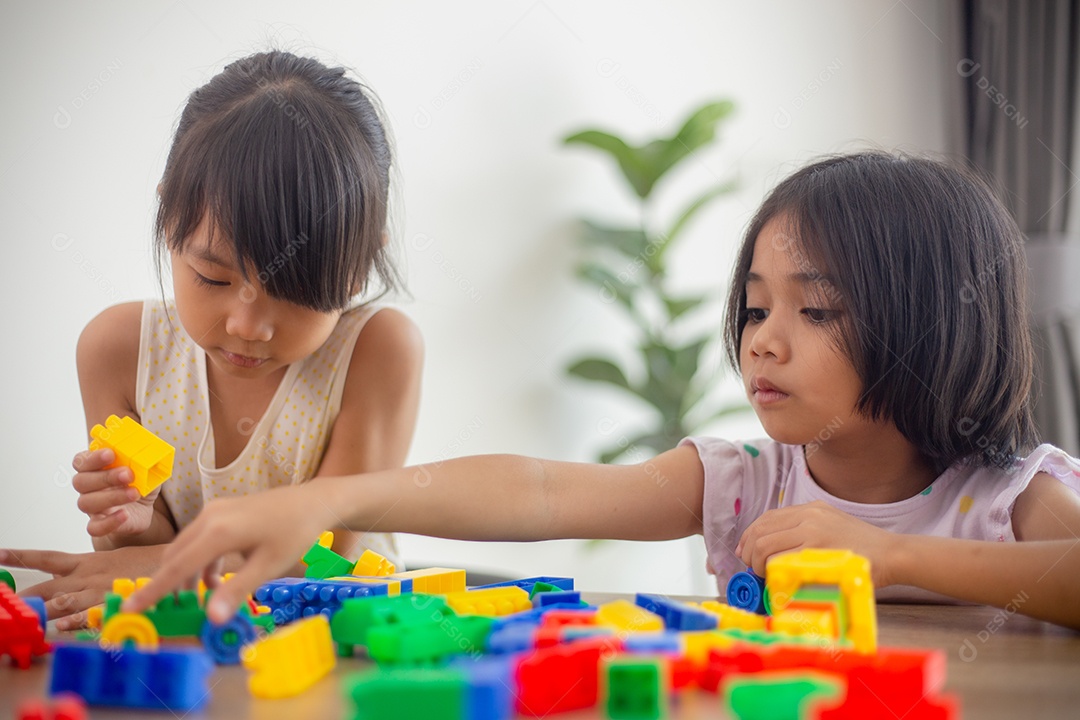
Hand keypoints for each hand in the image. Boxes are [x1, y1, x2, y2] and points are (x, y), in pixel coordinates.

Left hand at [0, 545, 165, 629]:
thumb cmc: (140, 565)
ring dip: (44, 609)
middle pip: (47, 585)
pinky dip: (74, 620)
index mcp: (84, 562)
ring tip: (29, 614)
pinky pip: (89, 614)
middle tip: (8, 599)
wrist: (172, 562)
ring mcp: (98, 590)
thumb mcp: (108, 564)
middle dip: (25, 594)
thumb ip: (86, 574)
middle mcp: (86, 575)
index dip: (21, 557)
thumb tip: (64, 589)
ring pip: (63, 600)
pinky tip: (61, 625)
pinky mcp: (113, 602)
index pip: (46, 558)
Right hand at [72, 448, 160, 536]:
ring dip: (111, 496)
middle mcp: (88, 488)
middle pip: (81, 481)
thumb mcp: (146, 469)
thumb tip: (152, 451)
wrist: (141, 511)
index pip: (81, 461)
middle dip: (105, 476)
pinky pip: (94, 527)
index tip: (111, 454)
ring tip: (134, 493)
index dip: (93, 457)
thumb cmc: (139, 485)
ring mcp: (92, 508)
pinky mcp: (99, 525)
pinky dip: (109, 522)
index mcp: (94, 469)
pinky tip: (125, 514)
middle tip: (128, 474)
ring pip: (87, 502)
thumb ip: (144, 459)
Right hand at [124, 483, 335, 623]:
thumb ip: (236, 591)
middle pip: (175, 556)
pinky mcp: (220, 511)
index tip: (131, 608)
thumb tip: (211, 617)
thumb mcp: (267, 567)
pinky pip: (198, 540)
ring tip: (199, 599)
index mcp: (218, 531)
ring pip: (184, 548)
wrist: (312, 502)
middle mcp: (209, 517)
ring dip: (185, 575)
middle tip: (167, 613)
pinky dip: (198, 562)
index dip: (154, 590)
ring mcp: (214, 511)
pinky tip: (214, 580)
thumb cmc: (294, 533)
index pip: (177, 567)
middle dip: (167, 585)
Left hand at [735, 501, 897, 586]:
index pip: (767, 518)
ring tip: (766, 577)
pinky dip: (773, 572)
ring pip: (766, 546)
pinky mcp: (818, 550)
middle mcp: (809, 515)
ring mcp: (813, 531)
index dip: (749, 536)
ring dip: (759, 564)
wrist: (893, 554)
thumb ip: (805, 531)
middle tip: (753, 569)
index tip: (745, 552)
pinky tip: (779, 580)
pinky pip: (782, 560)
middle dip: (750, 553)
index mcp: (810, 509)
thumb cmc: (862, 548)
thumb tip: (774, 548)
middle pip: (761, 532)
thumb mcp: (831, 526)